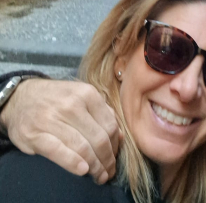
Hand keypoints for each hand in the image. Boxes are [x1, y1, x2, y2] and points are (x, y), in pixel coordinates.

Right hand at [0, 78, 120, 183]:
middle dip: (107, 160)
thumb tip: (120, 136)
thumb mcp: (81, 96)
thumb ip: (102, 112)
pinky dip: (73, 163)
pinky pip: (59, 152)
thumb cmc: (57, 99)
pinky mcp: (35, 134)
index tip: (114, 157)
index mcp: (87, 93)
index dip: (115, 146)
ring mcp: (52, 119)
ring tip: (99, 176)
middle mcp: (72, 104)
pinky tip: (83, 171)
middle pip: (99, 138)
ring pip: (82, 147)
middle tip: (108, 172)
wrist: (21, 98)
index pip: (110, 125)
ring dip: (95, 167)